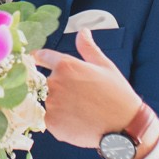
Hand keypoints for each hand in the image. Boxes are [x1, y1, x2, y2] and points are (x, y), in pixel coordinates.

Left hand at [32, 30, 145, 149]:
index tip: (35, 60)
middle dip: (56, 86)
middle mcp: (54, 83)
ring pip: (45, 101)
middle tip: (77, 96)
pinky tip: (76, 121)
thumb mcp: (105, 67)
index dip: (38, 58)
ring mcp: (51, 104)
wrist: (123, 126)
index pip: (42, 56)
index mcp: (66, 65)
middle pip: (44, 81)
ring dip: (57, 104)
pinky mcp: (51, 123)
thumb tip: (82, 32)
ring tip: (79, 110)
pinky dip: (59, 120)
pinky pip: (48, 118)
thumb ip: (88, 48)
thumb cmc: (117, 95)